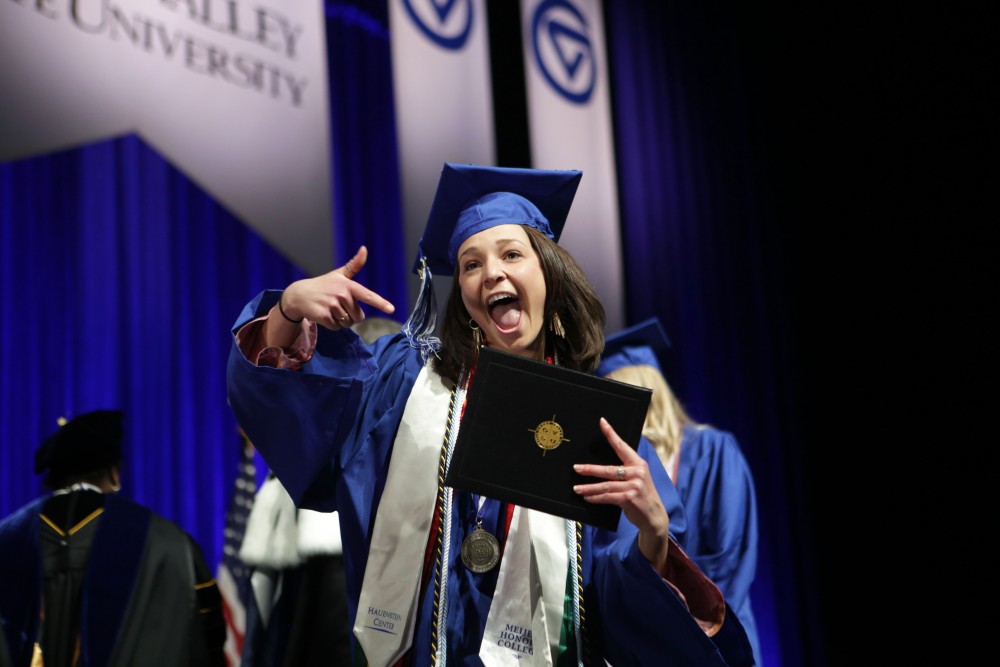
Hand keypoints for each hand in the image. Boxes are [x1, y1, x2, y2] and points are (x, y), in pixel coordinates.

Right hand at [273, 246, 395, 330]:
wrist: (299, 294)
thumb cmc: (323, 285)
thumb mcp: (339, 274)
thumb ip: (354, 265)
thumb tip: (365, 248)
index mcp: (348, 286)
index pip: (367, 295)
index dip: (380, 302)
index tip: (391, 309)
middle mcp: (341, 295)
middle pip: (358, 317)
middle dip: (351, 316)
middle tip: (338, 306)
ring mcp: (332, 305)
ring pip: (348, 323)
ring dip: (341, 321)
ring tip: (330, 309)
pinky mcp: (323, 316)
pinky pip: (336, 328)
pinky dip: (332, 325)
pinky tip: (324, 315)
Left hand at [573, 417, 669, 573]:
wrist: (654, 517)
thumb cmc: (642, 496)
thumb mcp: (638, 479)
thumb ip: (625, 471)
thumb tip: (600, 468)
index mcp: (638, 463)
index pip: (622, 446)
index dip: (611, 433)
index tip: (602, 422)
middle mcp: (637, 472)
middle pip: (608, 469)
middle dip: (589, 469)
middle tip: (576, 468)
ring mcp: (634, 485)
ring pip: (605, 485)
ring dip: (588, 488)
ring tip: (577, 488)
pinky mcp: (629, 498)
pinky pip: (607, 497)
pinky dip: (596, 498)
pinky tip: (588, 498)